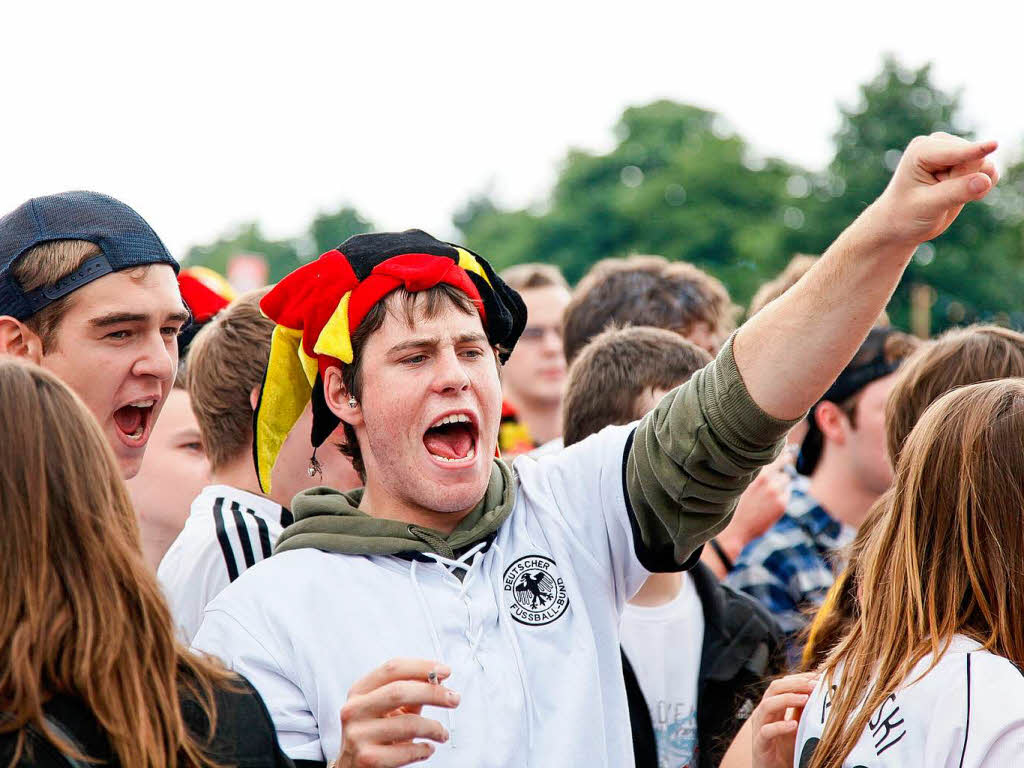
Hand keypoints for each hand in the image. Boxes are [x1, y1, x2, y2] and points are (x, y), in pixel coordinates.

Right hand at [335, 658, 458, 767]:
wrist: (351, 767)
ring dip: (434, 727)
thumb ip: (410, 690)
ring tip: (442, 733)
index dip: (422, 666)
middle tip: (454, 699)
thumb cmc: (375, 732)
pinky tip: (428, 748)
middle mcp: (354, 710)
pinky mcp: (367, 759)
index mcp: (359, 691)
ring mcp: (358, 735)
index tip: (445, 671)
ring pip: (408, 724)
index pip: (392, 669)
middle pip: (399, 691)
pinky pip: (406, 751)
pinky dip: (424, 749)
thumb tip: (439, 677)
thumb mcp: (387, 707)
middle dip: (433, 693)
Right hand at [732, 448, 792, 542]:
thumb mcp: (740, 482)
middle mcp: (766, 479)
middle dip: (787, 459)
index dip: (780, 448)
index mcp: (754, 471)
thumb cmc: (735, 504)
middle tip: (792, 453)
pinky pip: (787, 492)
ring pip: (787, 479)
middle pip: (785, 462)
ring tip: (769, 490)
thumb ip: (756, 472)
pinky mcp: (782, 503)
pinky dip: (782, 495)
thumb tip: (773, 460)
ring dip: (783, 481)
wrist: (734, 528)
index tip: (784, 444)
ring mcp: (775, 491)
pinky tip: (769, 502)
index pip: (772, 453)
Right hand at [750, 672, 818, 767]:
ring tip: (806, 699)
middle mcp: (764, 713)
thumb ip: (802, 711)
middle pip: (774, 689)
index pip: (782, 684)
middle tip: (814, 685)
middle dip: (794, 684)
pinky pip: (767, 731)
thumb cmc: (784, 749)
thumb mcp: (797, 727)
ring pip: (767, 705)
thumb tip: (818, 692)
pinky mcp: (760, 744)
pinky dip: (780, 726)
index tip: (816, 676)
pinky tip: (793, 725)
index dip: (798, 678)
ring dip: (787, 699)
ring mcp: (760, 727)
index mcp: (772, 707)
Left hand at [870, 132, 997, 247]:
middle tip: (938, 197)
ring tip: (945, 195)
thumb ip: (956, 192)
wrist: (901, 224)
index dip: (975, 153)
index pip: (957, 152)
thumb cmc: (906, 215)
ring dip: (973, 186)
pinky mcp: (966, 163)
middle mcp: (939, 144)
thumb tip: (986, 180)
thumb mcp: (928, 207)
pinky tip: (958, 194)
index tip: (994, 145)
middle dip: (965, 182)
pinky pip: (989, 172)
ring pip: (984, 166)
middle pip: (974, 160)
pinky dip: (980, 187)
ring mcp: (954, 152)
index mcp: (922, 149)